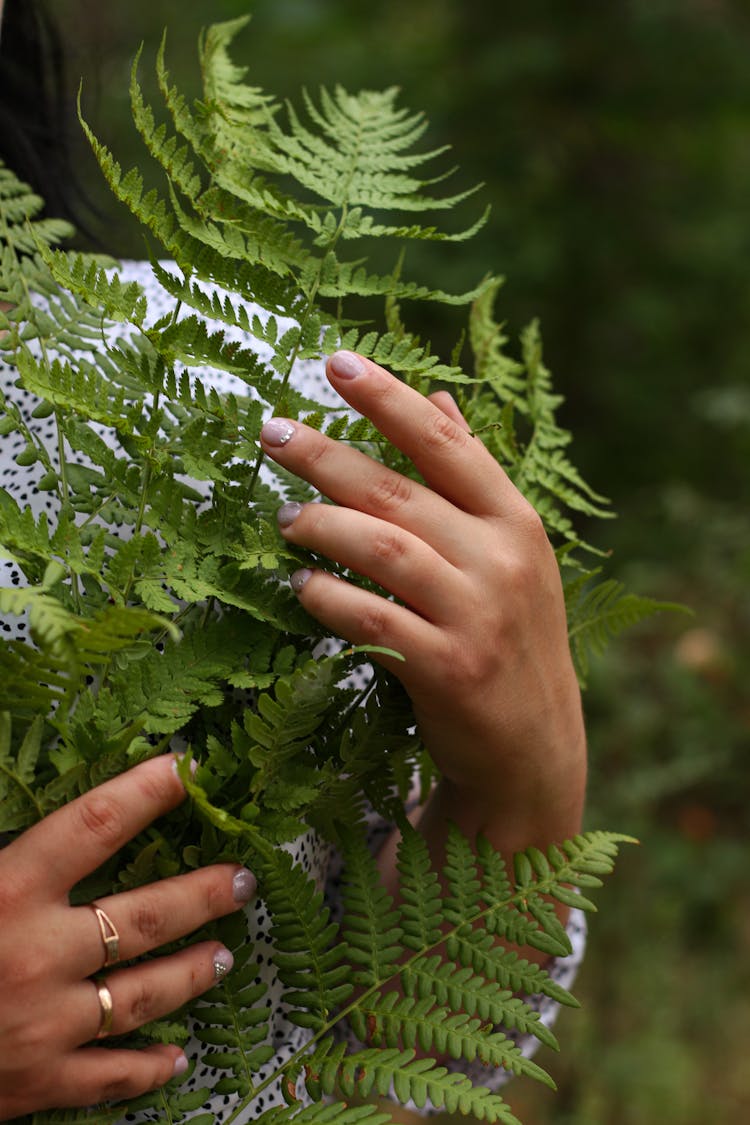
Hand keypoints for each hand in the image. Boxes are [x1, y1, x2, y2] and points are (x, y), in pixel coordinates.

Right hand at [0, 755, 255, 1119]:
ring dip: (192, 972)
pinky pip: (111, 1078)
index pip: (95, 824)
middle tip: (242, 877)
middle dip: (202, 893)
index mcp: (4, 893)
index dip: (147, 791)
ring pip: (144, 994)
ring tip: (225, 952)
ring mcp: (45, 1025)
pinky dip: (149, 1069)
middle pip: (144, 915)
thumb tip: (33, 824)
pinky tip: (177, 1058)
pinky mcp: (37, 1085)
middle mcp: (37, 955)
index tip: (187, 770)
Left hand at [260, 351, 585, 855]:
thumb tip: (439, 397)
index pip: (445, 444)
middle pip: (398, 490)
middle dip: (327, 455)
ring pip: (383, 548)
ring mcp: (478, 615)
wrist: (534, 747)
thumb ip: (472, 477)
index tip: (335, 363)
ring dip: (322, 525)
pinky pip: (373, 619)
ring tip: (283, 519)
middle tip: (270, 433)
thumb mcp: (511, 552)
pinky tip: (301, 585)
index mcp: (515, 522)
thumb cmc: (511, 636)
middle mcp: (502, 560)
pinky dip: (330, 598)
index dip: (389, 399)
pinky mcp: (449, 669)